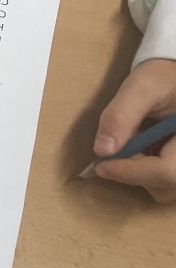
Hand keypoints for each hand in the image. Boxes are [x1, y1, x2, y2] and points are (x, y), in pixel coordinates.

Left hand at [92, 59, 175, 201]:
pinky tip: (145, 149)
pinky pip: (166, 183)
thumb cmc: (164, 78)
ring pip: (166, 189)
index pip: (167, 172)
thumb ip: (121, 116)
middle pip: (167, 185)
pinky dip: (148, 173)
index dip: (131, 173)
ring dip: (141, 173)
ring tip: (138, 141)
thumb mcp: (142, 87)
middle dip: (135, 172)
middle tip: (122, 144)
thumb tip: (102, 151)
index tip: (100, 166)